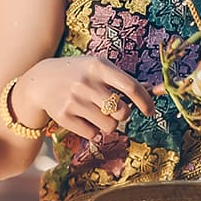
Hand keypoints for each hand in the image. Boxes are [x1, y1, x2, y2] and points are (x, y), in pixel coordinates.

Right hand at [12, 56, 155, 140]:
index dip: (145, 102)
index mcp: (98, 66)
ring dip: (108, 125)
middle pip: (122, 112)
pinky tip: (84, 119)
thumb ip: (125, 80)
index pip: (130, 86)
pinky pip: (92, 134)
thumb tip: (159, 89)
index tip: (150, 111)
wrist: (41, 81)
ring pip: (109, 127)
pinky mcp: (64, 117)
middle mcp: (86, 82)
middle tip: (115, 110)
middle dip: (123, 116)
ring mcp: (74, 100)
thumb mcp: (99, 68)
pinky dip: (93, 131)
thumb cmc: (80, 74)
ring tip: (97, 114)